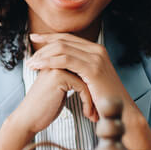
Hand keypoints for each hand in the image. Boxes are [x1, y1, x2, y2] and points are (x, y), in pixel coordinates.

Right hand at [9, 68, 92, 135]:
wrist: (28, 119)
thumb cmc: (44, 108)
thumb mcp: (60, 89)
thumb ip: (71, 79)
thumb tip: (90, 80)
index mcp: (56, 60)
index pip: (83, 66)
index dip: (93, 84)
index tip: (98, 102)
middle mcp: (56, 59)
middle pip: (87, 70)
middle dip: (96, 90)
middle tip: (100, 107)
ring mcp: (57, 66)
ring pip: (87, 78)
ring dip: (94, 98)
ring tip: (95, 113)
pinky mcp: (59, 76)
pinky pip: (83, 87)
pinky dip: (88, 102)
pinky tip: (87, 114)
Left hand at [25, 33, 150, 149]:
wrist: (120, 112)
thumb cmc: (103, 101)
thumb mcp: (89, 80)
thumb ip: (78, 70)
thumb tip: (61, 67)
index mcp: (96, 51)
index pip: (68, 38)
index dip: (49, 37)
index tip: (34, 38)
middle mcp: (97, 50)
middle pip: (63, 40)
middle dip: (43, 46)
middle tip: (30, 56)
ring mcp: (96, 58)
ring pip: (62, 48)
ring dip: (44, 55)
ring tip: (32, 64)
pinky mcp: (93, 69)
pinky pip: (65, 60)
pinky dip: (50, 62)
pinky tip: (40, 66)